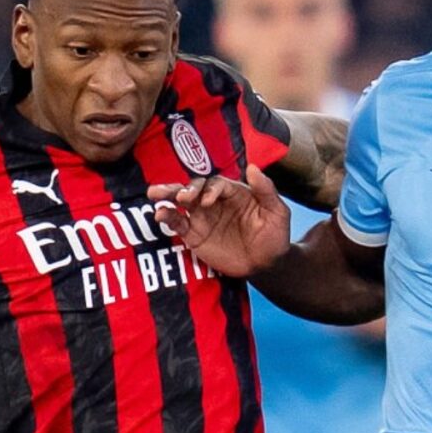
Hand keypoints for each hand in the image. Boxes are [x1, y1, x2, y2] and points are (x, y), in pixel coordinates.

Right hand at [149, 168, 292, 278]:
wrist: (266, 264)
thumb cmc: (274, 235)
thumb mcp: (277, 212)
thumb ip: (266, 190)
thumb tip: (252, 167)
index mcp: (233, 192)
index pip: (217, 184)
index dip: (210, 189)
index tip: (207, 202)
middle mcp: (214, 201)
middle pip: (195, 187)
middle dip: (185, 189)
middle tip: (179, 196)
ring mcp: (202, 217)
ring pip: (180, 202)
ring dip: (168, 195)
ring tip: (154, 194)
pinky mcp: (194, 234)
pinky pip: (178, 224)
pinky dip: (167, 218)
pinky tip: (159, 215)